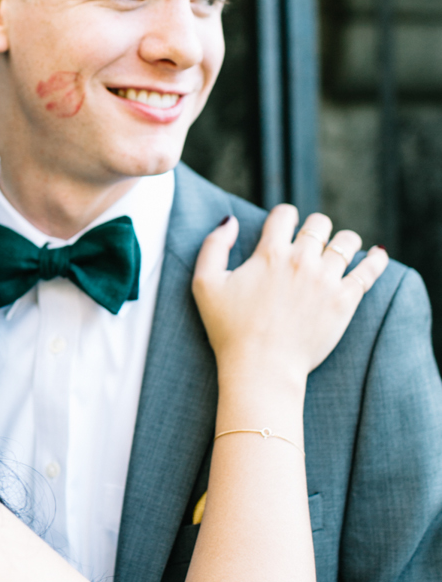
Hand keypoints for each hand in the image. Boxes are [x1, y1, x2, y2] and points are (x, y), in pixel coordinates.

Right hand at [193, 205, 387, 378]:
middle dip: (314, 228)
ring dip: (342, 241)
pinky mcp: (345, 299)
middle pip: (319, 223)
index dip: (283, 216)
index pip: (285, 214)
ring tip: (337, 251)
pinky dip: (377, 259)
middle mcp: (302, 260)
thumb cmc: (229, 330)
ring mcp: (327, 279)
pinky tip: (377, 254)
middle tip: (310, 243)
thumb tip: (231, 221)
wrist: (261, 367)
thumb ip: (213, 246)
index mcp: (269, 254)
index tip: (283, 227)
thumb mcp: (204, 284)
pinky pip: (370, 270)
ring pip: (347, 241)